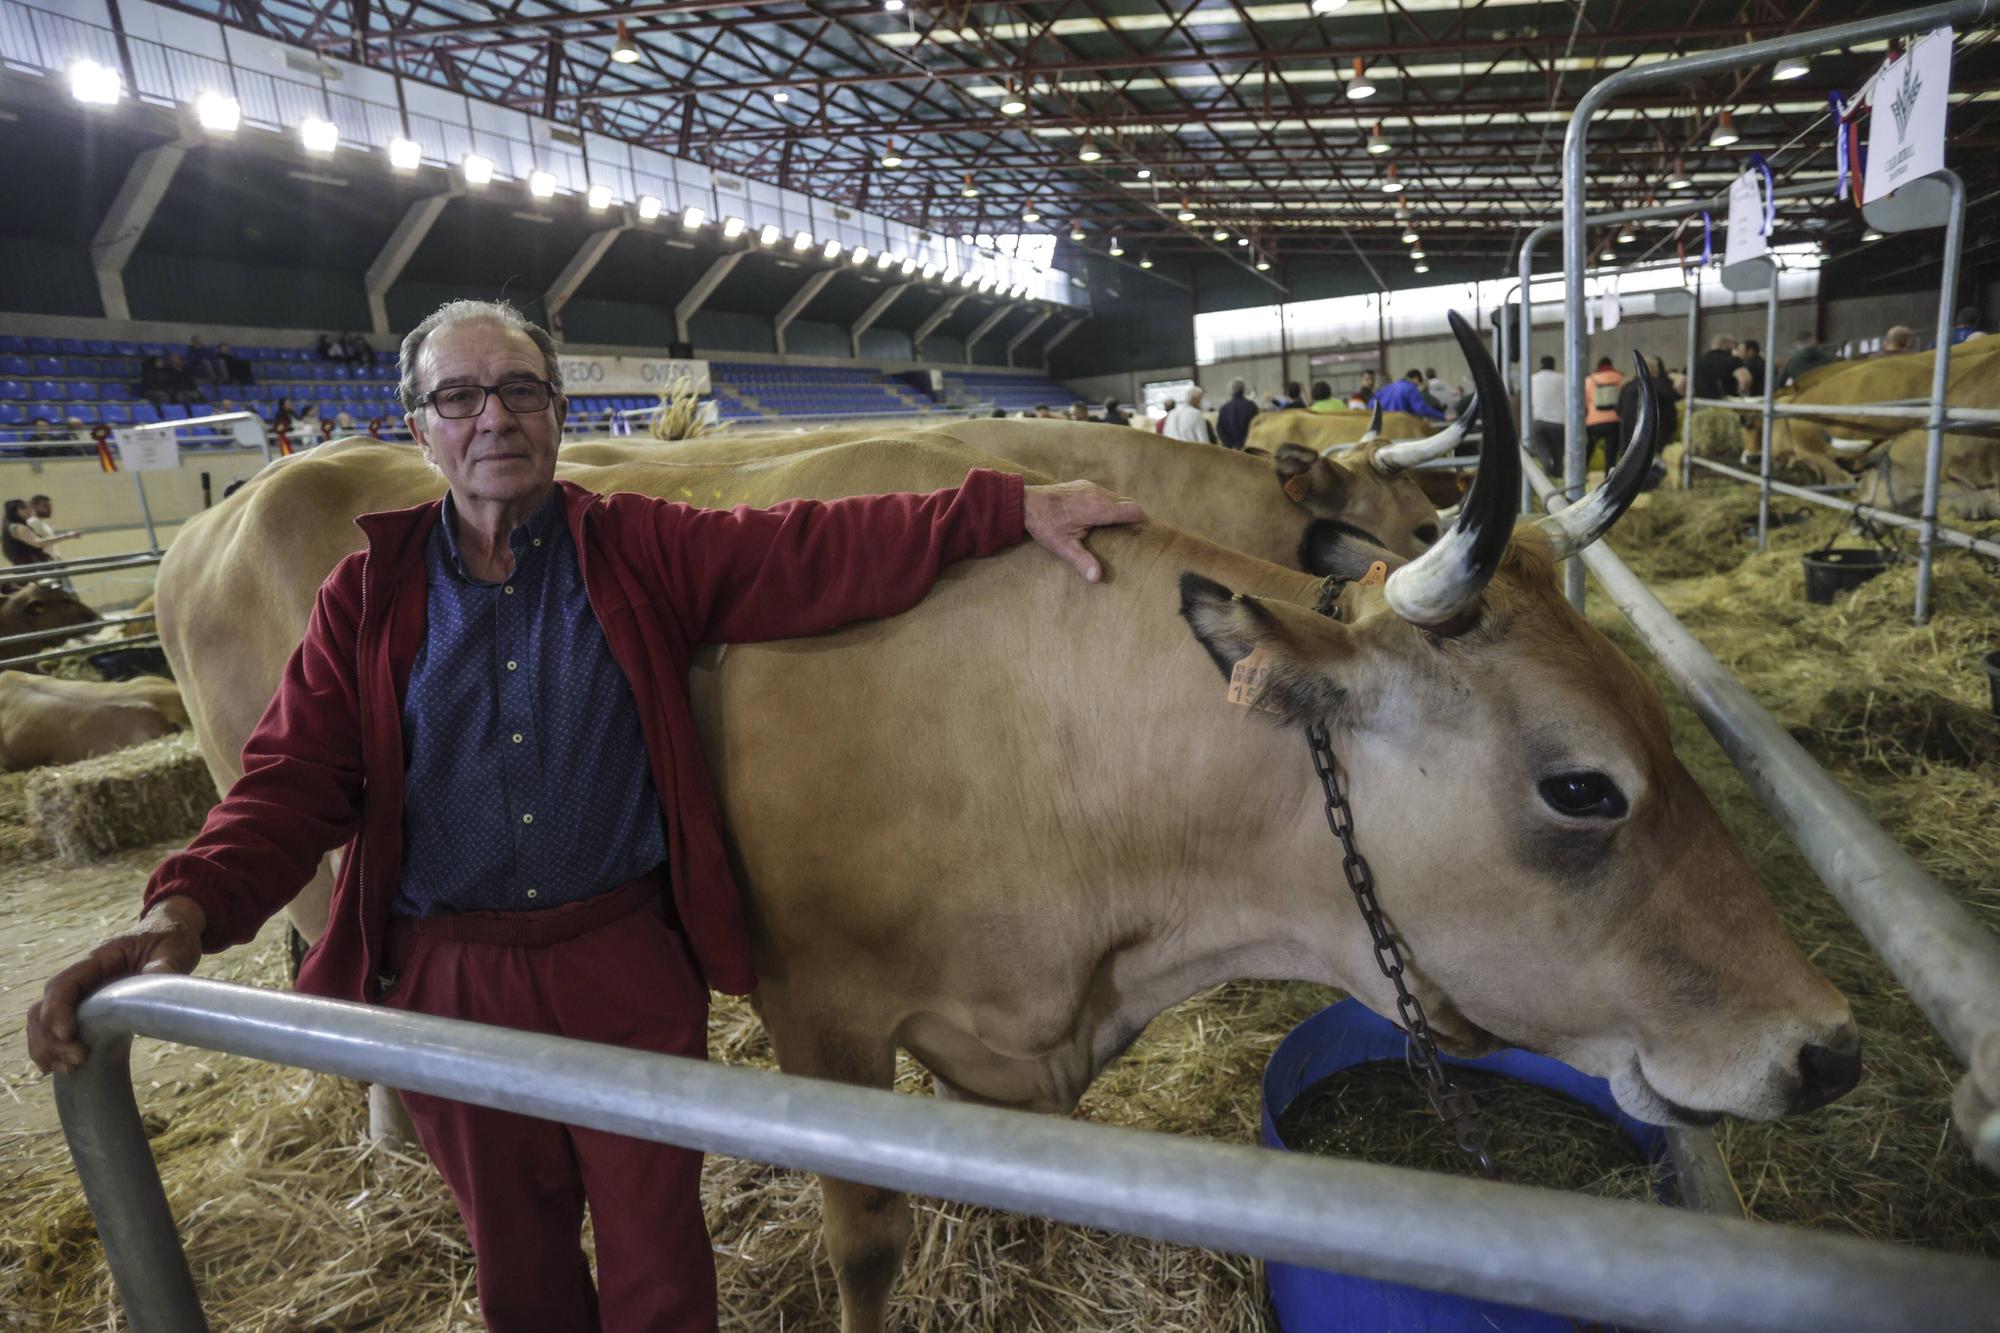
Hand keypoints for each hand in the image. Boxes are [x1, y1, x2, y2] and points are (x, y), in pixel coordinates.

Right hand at [27, 895, 205, 1074]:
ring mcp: (83, 992)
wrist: (171, 931)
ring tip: (68, 1068)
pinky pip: (56, 1028)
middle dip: (52, 1037)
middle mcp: (83, 976)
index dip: (57, 1010)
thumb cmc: (170, 938)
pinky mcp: (89, 1007)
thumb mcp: (174, 948)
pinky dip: (52, 1048)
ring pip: (43, 1020)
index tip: (67, 1036)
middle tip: (78, 1060)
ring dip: (48, 1046)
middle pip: (45, 1007)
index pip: (64, 983)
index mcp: (100, 959)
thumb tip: (159, 976)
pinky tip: (58, 1067)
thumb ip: (166, 964)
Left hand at [1023, 481, 1147, 582]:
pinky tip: (1102, 519)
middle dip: (1134, 518)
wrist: (1025, 502)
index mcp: (1099, 508)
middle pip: (1128, 503)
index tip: (1147, 533)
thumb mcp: (1063, 546)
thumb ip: (1083, 561)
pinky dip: (1110, 505)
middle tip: (1136, 535)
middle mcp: (1098, 494)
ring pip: (1116, 498)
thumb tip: (1097, 579)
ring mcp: (1091, 487)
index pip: (1132, 510)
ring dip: (1121, 511)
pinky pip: (1105, 494)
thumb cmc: (1045, 524)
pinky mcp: (1084, 485)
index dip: (1143, 521)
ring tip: (1121, 529)